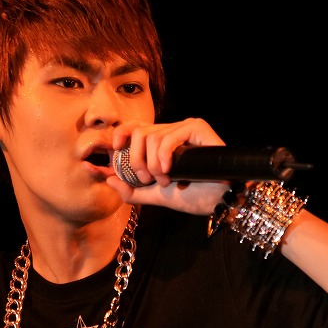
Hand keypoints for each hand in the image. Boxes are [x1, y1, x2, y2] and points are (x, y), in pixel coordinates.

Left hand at [106, 117, 229, 214]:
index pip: (134, 127)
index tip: (115, 149)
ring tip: (167, 180)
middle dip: (136, 160)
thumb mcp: (156, 196)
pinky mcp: (197, 127)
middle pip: (138, 132)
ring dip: (153, 165)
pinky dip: (163, 155)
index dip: (120, 133)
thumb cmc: (193, 196)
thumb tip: (109, 179)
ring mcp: (184, 128)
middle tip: (147, 179)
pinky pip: (168, 137)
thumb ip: (131, 191)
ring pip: (151, 136)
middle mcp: (171, 131)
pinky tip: (169, 170)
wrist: (218, 201)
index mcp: (160, 143)